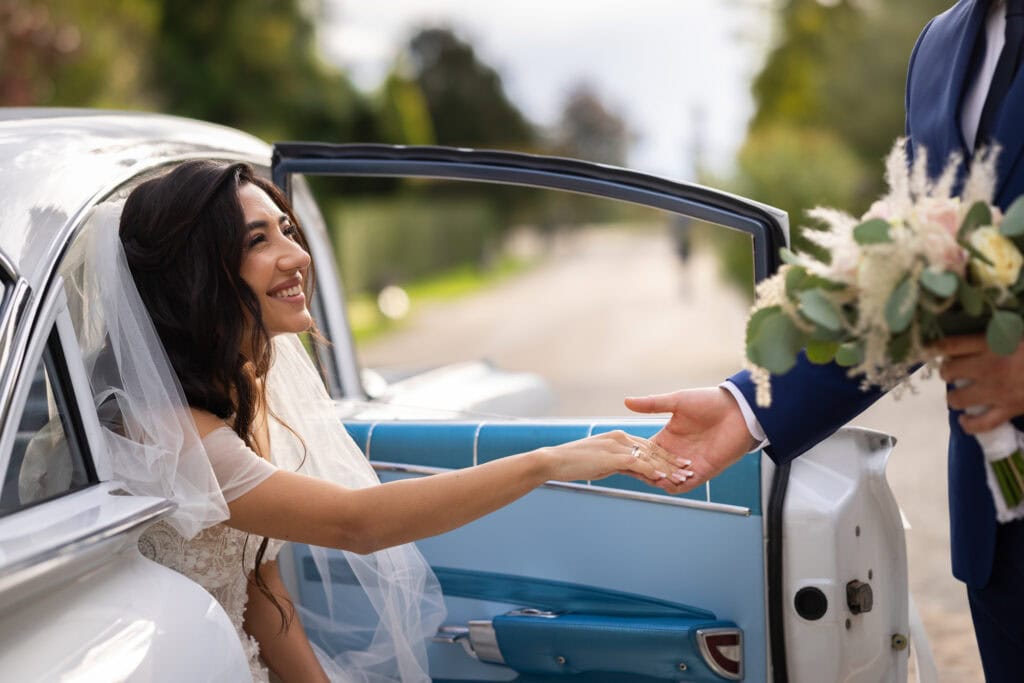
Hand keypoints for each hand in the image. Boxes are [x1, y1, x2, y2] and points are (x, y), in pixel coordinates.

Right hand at [541, 431, 692, 483]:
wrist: (552, 460)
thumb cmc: (572, 462)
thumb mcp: (599, 461)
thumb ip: (616, 463)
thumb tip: (628, 470)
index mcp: (618, 437)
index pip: (647, 447)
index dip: (664, 457)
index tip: (678, 466)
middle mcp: (621, 438)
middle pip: (653, 450)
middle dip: (672, 462)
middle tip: (688, 471)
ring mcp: (617, 446)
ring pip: (650, 457)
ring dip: (667, 468)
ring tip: (683, 478)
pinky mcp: (612, 456)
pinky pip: (638, 463)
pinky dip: (652, 471)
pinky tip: (663, 479)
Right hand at [625, 387, 757, 493]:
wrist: (738, 410)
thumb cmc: (709, 402)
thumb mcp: (677, 401)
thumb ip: (652, 405)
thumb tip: (626, 401)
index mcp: (667, 437)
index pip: (644, 452)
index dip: (633, 455)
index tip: (619, 457)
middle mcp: (676, 452)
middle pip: (653, 468)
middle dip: (642, 471)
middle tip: (629, 471)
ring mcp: (689, 464)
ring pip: (667, 480)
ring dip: (658, 479)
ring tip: (648, 475)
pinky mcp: (703, 472)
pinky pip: (685, 486)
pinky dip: (674, 486)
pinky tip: (666, 481)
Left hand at [936, 334, 1023, 433]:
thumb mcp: (1019, 331)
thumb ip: (999, 332)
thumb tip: (980, 334)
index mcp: (993, 343)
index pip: (950, 344)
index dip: (935, 347)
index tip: (931, 349)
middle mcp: (989, 367)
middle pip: (949, 371)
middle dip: (947, 371)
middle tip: (953, 371)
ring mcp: (998, 391)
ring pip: (958, 398)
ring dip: (954, 396)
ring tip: (958, 394)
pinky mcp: (1009, 410)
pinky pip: (982, 423)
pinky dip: (969, 425)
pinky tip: (964, 421)